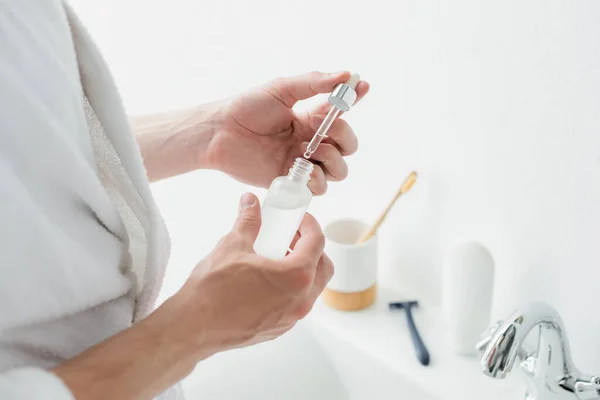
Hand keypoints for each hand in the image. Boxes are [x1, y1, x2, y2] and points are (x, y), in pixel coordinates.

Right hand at [176, 192, 333, 355]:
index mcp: (296, 277)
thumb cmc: (212, 289)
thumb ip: (248, 221)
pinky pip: (297, 303)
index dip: (310, 225)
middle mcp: (301, 300)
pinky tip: (268, 279)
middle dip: (312, 248)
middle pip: (323, 267)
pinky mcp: (280, 328)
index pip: (317, 242)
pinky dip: (293, 288)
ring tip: (278, 256)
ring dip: (303, 268)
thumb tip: (251, 202)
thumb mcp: (233, 245)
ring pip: (312, 288)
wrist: (193, 326)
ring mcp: (292, 318)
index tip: (299, 219)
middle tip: (292, 236)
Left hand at [207, 71, 369, 194]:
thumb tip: (345, 74)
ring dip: (333, 159)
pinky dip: (317, 179)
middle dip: (344, 136)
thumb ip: (314, 83)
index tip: (361, 87)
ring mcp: (302, 163)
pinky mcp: (292, 181)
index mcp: (309, 118)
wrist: (221, 133)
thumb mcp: (282, 89)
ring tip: (310, 149)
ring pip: (339, 170)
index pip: (341, 112)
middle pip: (348, 146)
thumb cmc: (247, 108)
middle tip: (321, 128)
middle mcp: (310, 141)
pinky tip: (303, 168)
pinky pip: (319, 187)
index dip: (354, 100)